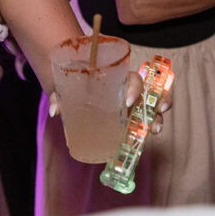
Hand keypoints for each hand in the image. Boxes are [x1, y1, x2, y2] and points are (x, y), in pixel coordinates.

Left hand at [48, 71, 171, 134]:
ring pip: (152, 107)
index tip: (128, 102)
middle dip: (160, 100)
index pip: (133, 78)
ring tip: (156, 130)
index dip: (135, 88)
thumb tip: (54, 111)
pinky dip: (149, 128)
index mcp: (116, 77)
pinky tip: (148, 138)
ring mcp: (131, 104)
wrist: (72, 89)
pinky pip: (144, 121)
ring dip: (158, 117)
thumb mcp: (66, 86)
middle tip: (159, 112)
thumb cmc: (73, 83)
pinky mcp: (128, 117)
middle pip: (150, 91)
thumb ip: (59, 96)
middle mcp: (128, 89)